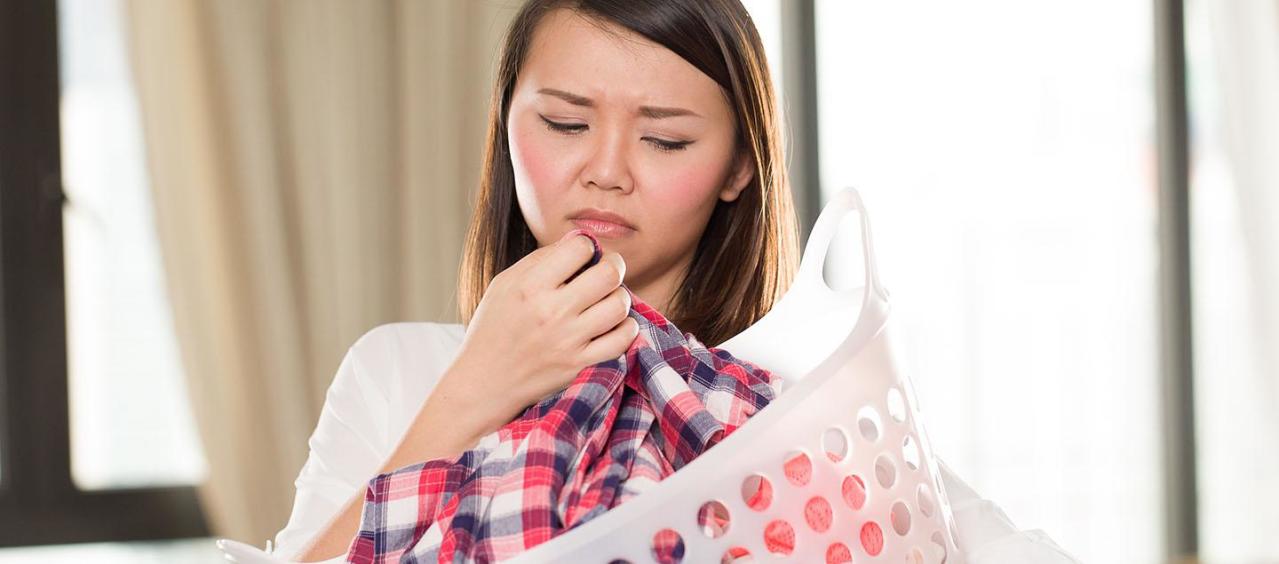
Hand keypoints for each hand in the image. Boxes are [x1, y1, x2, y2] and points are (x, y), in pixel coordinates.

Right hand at [447, 230, 638, 430]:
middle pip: (609, 274)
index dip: (587, 247)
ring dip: (619, 297)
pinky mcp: (580, 365)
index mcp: (530, 286)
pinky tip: (614, 324)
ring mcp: (568, 340)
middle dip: (614, 265)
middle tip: (609, 271)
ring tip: (608, 299)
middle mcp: (551, 312)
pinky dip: (625, 328)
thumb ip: (541, 259)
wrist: (484, 381)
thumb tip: (580, 240)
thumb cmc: (493, 327)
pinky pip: (622, 339)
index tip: (584, 256)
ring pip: (620, 305)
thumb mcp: (505, 283)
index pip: (581, 248)